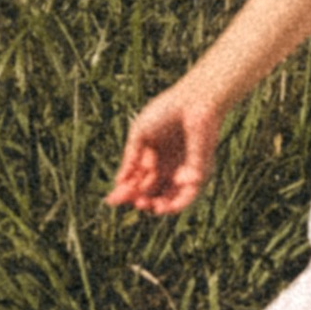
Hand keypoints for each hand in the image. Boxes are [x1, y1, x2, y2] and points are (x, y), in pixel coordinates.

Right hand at [107, 82, 221, 216]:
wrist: (193, 103)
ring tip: (146, 206)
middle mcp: (166, 168)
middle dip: (139, 199)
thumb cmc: (165, 112)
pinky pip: (188, 195)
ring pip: (169, 198)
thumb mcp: (140, 134)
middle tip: (132, 201)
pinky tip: (163, 203)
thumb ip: (130, 158)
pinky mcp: (199, 173)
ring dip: (157, 207)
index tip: (111, 201)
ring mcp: (182, 172)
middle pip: (150, 192)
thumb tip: (119, 182)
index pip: (136, 181)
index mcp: (151, 157)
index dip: (124, 192)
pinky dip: (177, 203)